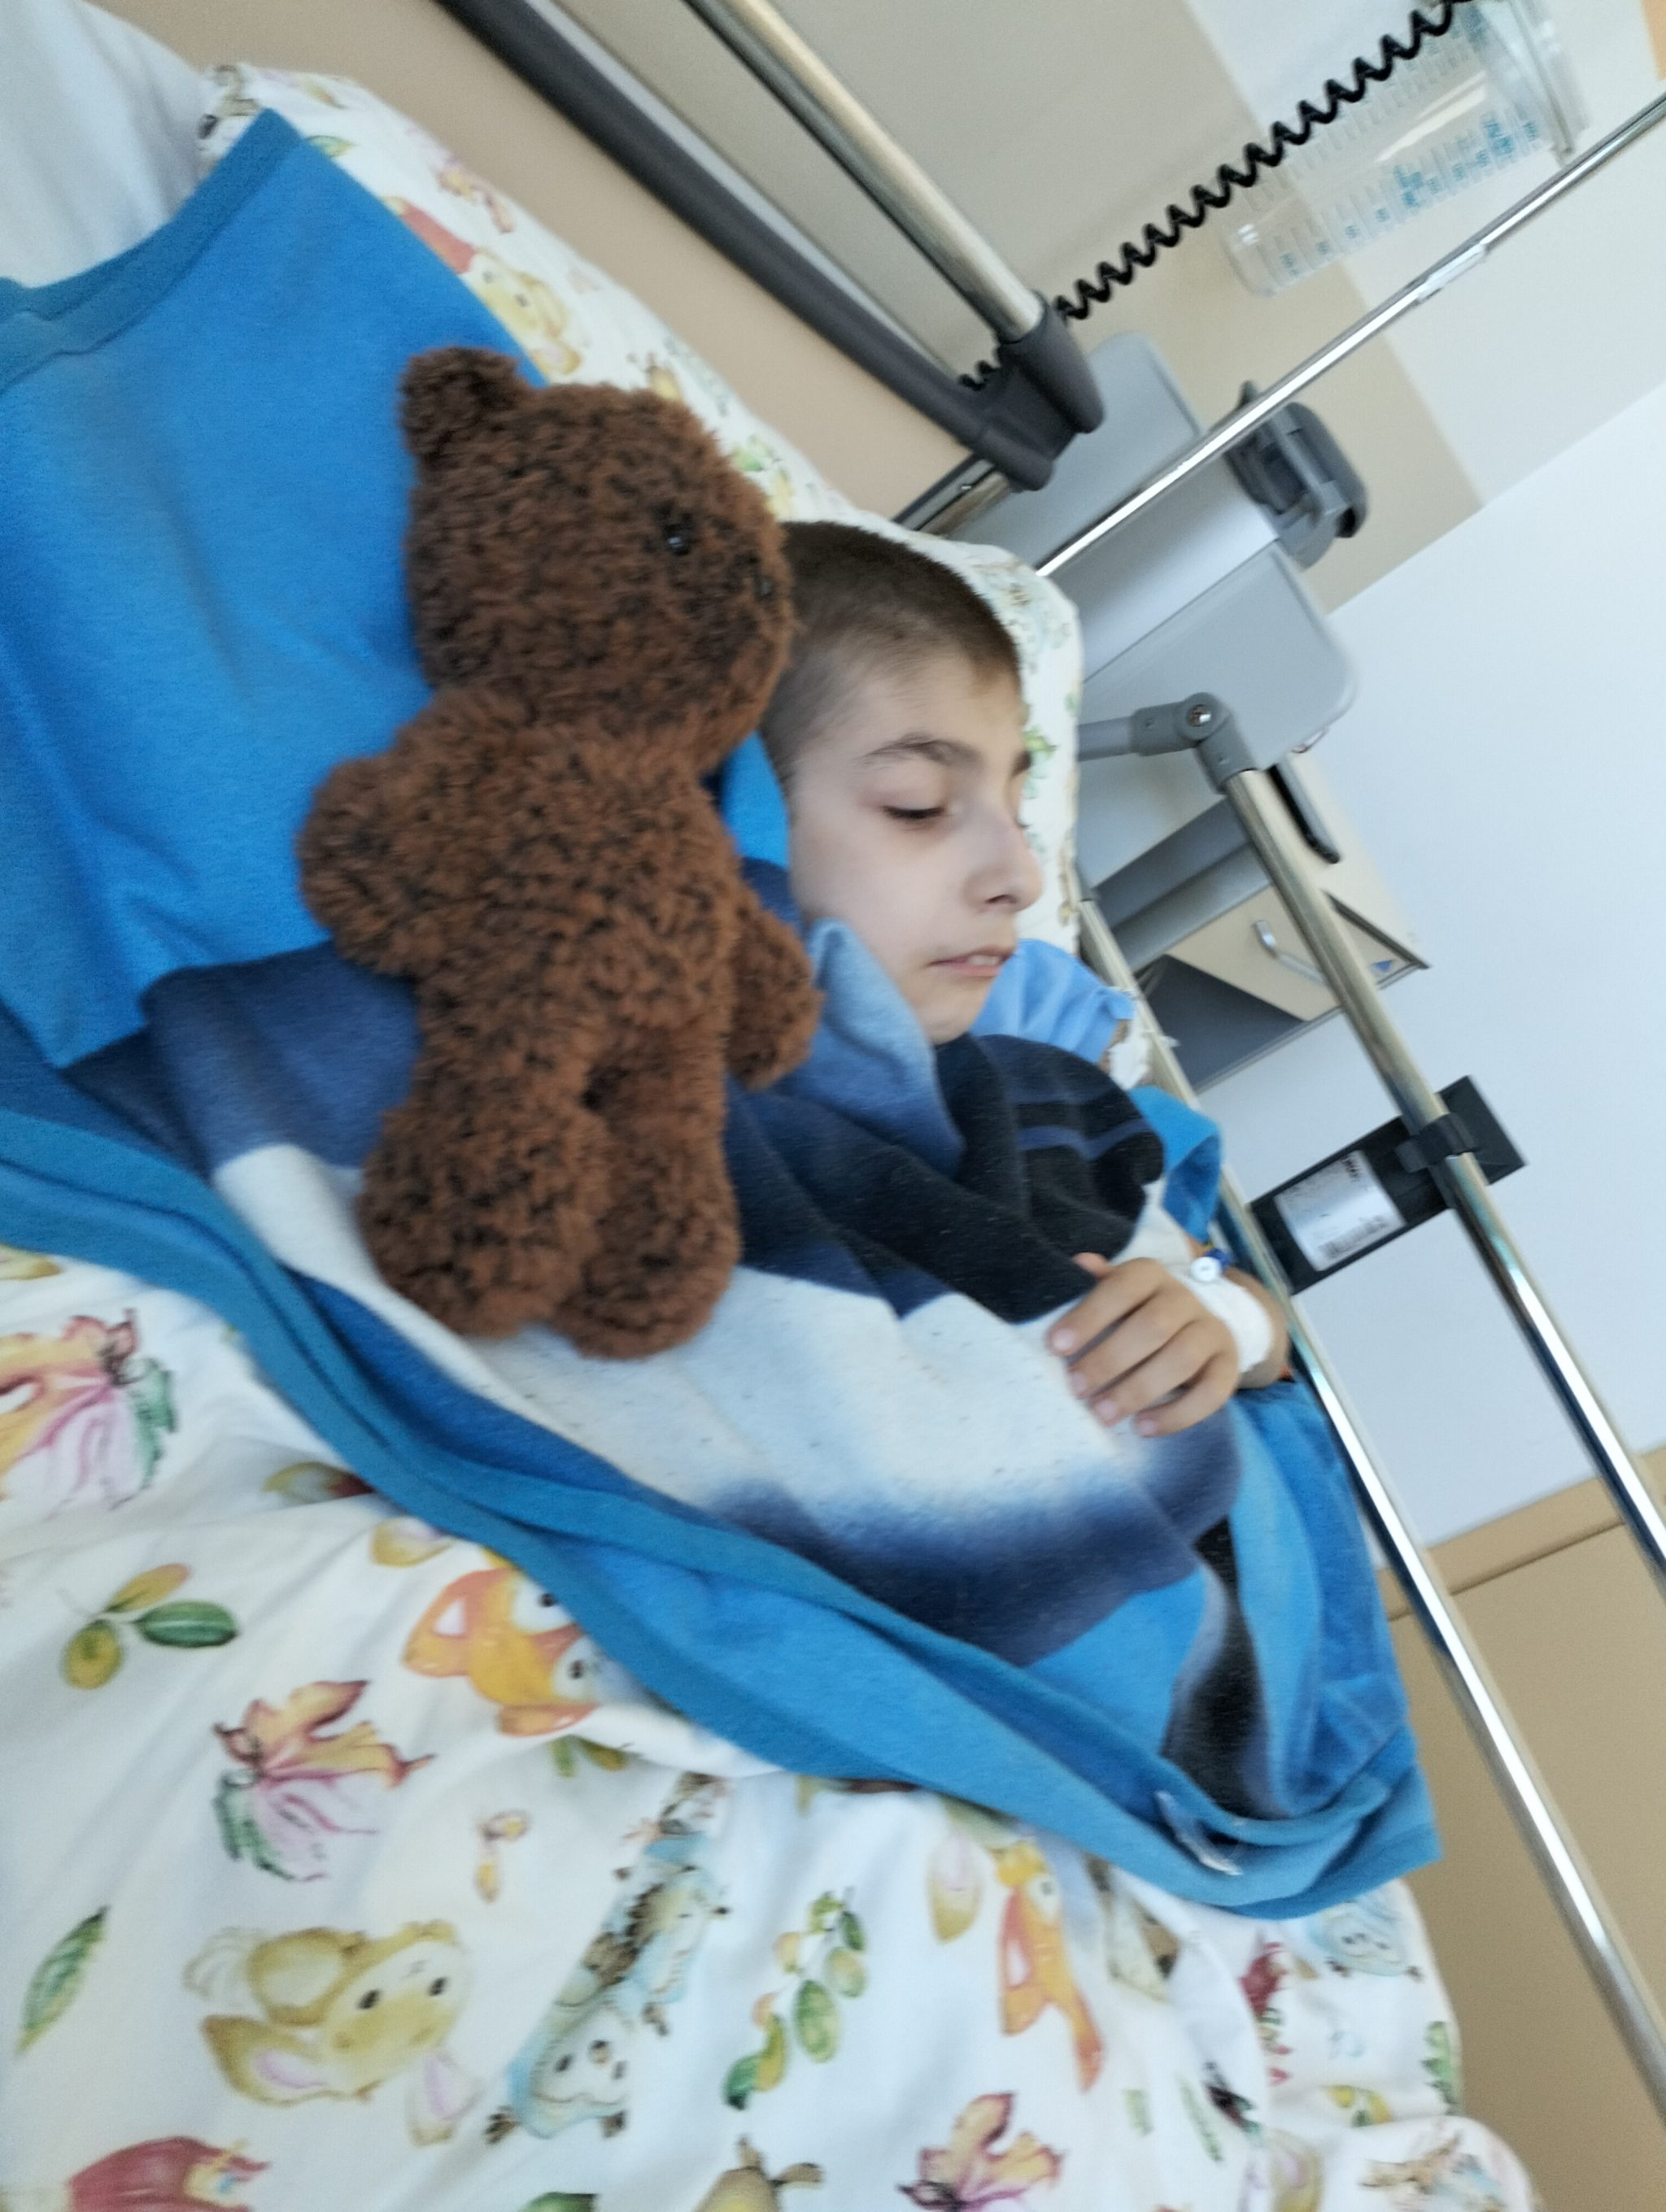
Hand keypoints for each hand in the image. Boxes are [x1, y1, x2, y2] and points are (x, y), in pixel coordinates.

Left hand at [1047, 1255, 1237, 1436]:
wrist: (1201, 1326)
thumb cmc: (1140, 1311)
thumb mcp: (1119, 1293)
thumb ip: (1098, 1284)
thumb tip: (1077, 1263)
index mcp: (1151, 1275)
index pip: (1122, 1288)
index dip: (1089, 1316)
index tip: (1056, 1347)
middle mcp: (1186, 1299)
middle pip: (1153, 1326)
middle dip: (1110, 1359)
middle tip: (1076, 1388)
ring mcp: (1211, 1331)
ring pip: (1182, 1359)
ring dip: (1138, 1390)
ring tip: (1102, 1415)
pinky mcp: (1228, 1367)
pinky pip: (1212, 1393)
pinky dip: (1177, 1415)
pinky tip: (1142, 1428)